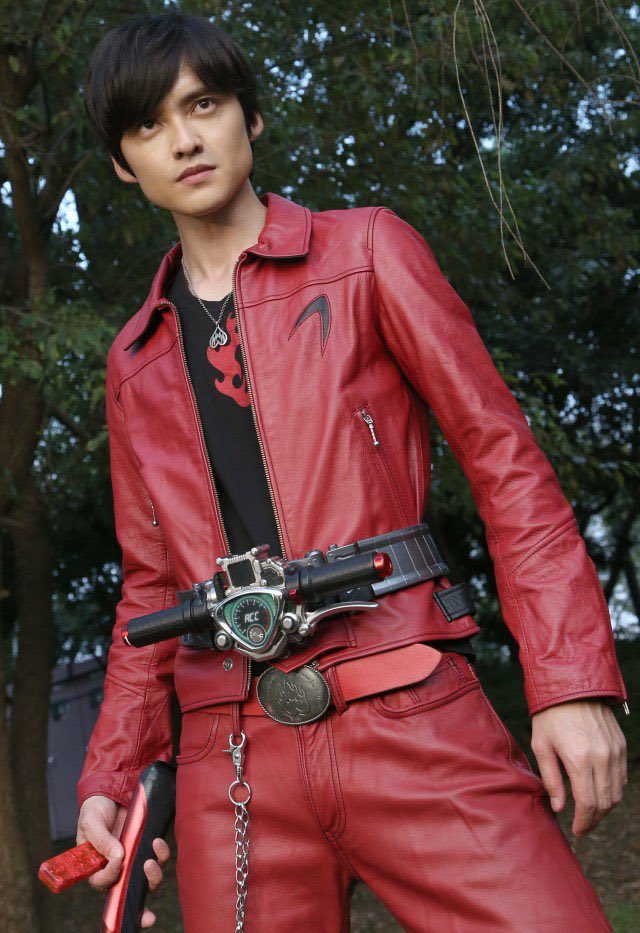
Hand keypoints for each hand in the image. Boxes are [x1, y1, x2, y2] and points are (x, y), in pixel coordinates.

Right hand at [77, 794, 170, 928]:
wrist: (112, 792)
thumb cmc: (96, 810)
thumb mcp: (91, 822)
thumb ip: (101, 840)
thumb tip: (117, 857)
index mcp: (98, 867)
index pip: (103, 884)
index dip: (110, 880)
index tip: (117, 865)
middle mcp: (118, 868)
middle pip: (129, 893)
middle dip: (140, 909)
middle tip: (147, 912)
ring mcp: (135, 859)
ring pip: (147, 880)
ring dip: (153, 877)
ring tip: (151, 861)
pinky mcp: (148, 847)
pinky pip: (159, 858)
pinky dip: (161, 854)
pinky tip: (158, 843)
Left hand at [530, 699, 626, 835]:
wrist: (570, 685)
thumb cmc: (549, 716)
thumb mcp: (541, 746)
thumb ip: (551, 780)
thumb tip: (559, 808)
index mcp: (579, 760)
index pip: (588, 804)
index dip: (584, 823)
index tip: (577, 831)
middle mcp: (602, 758)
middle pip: (605, 803)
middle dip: (595, 820)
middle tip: (583, 825)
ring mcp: (614, 751)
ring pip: (617, 792)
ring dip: (606, 807)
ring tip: (591, 812)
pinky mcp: (620, 744)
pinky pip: (622, 777)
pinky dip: (614, 790)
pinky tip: (600, 792)